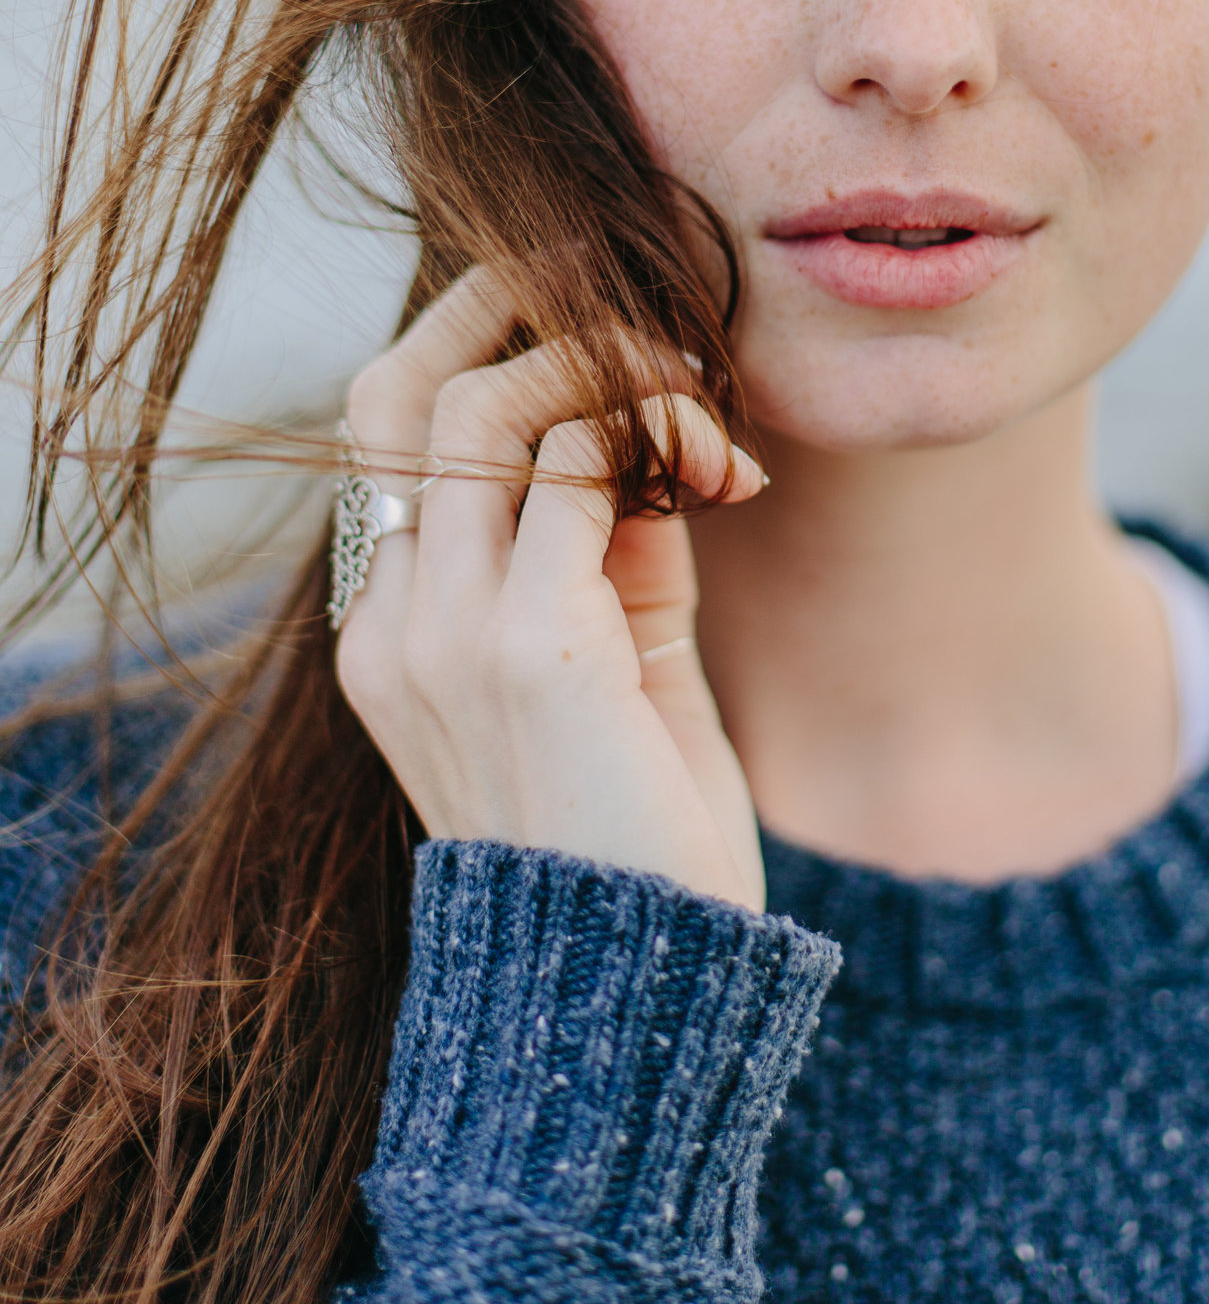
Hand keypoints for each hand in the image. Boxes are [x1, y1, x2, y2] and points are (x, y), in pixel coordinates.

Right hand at [334, 267, 767, 909]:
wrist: (636, 1001)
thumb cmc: (638, 843)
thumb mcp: (620, 676)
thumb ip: (618, 561)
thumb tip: (657, 444)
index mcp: (390, 639)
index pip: (390, 438)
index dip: (484, 354)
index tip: (598, 341)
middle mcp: (392, 627)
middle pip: (400, 390)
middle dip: (511, 308)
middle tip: (628, 303)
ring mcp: (445, 636)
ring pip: (485, 404)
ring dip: (605, 365)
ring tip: (696, 392)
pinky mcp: (527, 647)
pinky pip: (583, 465)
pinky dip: (659, 430)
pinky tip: (724, 466)